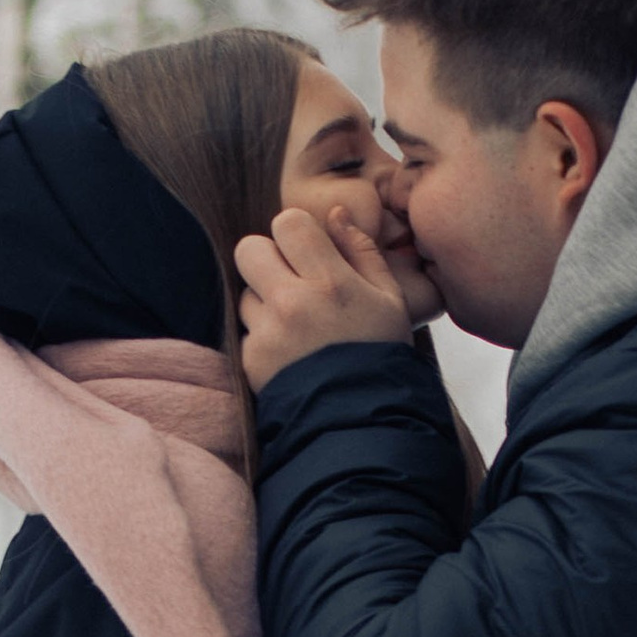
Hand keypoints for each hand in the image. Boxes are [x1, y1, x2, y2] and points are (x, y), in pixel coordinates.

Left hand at [236, 204, 418, 387]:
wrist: (361, 421)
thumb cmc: (381, 355)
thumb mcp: (389, 300)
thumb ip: (362, 251)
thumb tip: (335, 215)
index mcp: (330, 282)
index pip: (287, 223)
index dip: (296, 234)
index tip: (309, 253)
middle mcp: (293, 302)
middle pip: (249, 248)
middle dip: (267, 258)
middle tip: (289, 279)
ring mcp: (268, 332)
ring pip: (246, 291)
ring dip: (265, 300)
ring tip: (296, 324)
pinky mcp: (251, 359)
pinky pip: (247, 330)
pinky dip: (264, 336)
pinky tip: (291, 352)